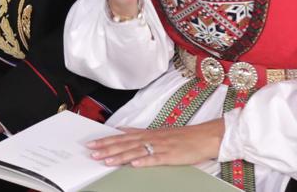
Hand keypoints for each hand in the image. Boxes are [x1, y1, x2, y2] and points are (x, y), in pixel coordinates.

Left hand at [86, 120, 224, 166]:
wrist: (204, 137)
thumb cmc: (183, 137)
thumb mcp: (159, 132)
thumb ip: (141, 133)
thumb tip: (123, 132)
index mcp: (149, 134)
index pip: (123, 137)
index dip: (107, 140)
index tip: (92, 143)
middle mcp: (152, 139)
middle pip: (126, 144)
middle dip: (107, 148)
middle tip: (92, 152)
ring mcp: (161, 147)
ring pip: (136, 151)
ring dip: (120, 156)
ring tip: (106, 161)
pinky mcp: (170, 155)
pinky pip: (155, 159)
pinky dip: (144, 161)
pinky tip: (134, 164)